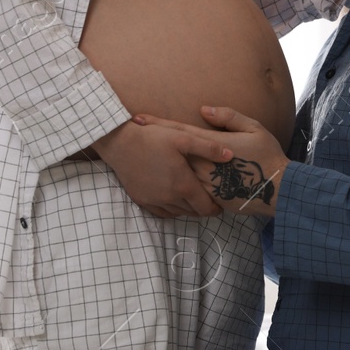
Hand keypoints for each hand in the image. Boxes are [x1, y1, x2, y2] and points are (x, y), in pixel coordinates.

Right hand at [90, 118, 231, 218]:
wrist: (119, 142)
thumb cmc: (152, 137)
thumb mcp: (183, 136)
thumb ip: (209, 148)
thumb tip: (231, 155)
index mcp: (183, 185)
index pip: (205, 208)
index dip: (216, 209)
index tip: (220, 204)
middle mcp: (169, 198)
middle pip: (193, 212)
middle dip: (203, 207)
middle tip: (208, 198)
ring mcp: (154, 201)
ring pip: (178, 213)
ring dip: (187, 208)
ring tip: (192, 195)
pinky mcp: (141, 200)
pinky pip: (161, 212)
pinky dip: (171, 208)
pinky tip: (173, 196)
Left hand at [133, 106, 287, 218]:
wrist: (278, 190)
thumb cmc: (268, 156)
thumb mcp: (254, 128)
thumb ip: (228, 117)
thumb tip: (203, 110)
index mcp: (212, 146)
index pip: (179, 133)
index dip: (158, 125)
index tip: (138, 118)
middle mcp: (204, 166)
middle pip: (171, 153)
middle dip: (151, 144)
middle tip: (130, 135)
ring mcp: (205, 185)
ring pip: (176, 173)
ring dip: (158, 164)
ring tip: (139, 156)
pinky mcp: (210, 199)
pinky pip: (187, 191)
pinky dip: (172, 183)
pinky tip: (160, 180)